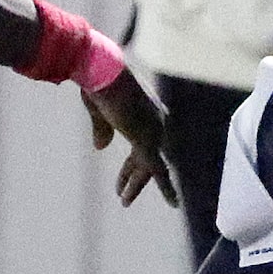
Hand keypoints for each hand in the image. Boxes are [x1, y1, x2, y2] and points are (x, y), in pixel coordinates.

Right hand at [83, 69, 176, 208]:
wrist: (101, 71)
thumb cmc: (98, 85)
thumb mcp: (99, 112)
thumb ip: (103, 130)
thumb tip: (101, 147)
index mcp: (147, 114)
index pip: (143, 146)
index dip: (132, 166)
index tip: (123, 180)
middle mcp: (156, 122)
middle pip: (149, 158)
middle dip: (135, 178)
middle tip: (123, 196)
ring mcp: (154, 131)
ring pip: (153, 167)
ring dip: (137, 185)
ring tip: (125, 201)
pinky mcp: (147, 139)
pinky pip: (159, 169)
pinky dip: (167, 188)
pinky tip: (173, 202)